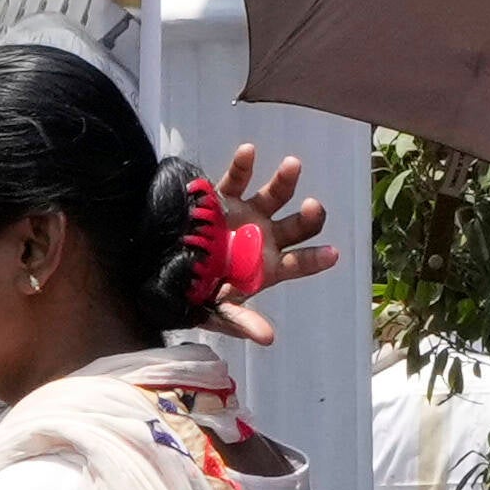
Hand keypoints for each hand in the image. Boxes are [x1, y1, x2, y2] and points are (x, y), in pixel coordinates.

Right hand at [190, 144, 332, 344]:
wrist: (157, 269)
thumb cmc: (192, 292)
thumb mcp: (214, 311)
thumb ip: (240, 321)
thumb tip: (268, 338)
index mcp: (267, 266)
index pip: (299, 262)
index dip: (315, 259)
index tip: (332, 253)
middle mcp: (264, 237)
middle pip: (297, 225)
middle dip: (309, 216)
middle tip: (313, 207)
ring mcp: (246, 215)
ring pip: (275, 195)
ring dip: (286, 180)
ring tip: (293, 165)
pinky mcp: (222, 198)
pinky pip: (236, 178)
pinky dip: (243, 164)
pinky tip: (250, 151)